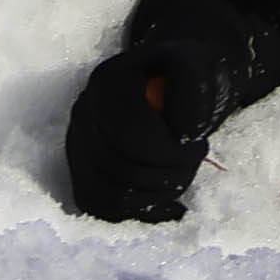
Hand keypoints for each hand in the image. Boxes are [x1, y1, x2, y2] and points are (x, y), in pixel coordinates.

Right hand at [63, 0, 268, 221]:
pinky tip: (169, 202)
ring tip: (182, 173)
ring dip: (158, 194)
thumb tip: (183, 133)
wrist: (170, 85)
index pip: (127, 135)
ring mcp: (77, 147)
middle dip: (169, 173)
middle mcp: (82, 115)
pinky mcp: (83, 175)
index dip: (168, 152)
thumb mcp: (201, 67)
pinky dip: (140, 212)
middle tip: (195, 158)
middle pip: (119, 168)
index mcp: (107, 82)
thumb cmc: (188, 76)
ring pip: (110, 195)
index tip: (198, 146)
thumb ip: (195, 91)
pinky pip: (103, 209)